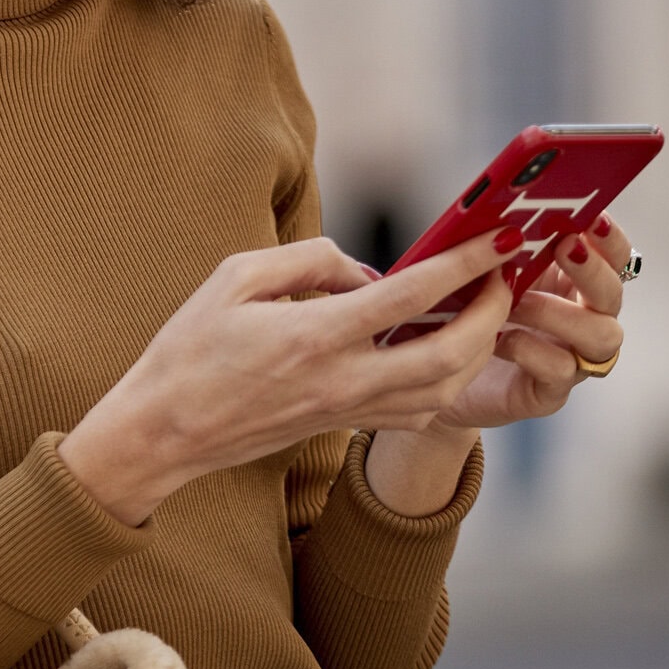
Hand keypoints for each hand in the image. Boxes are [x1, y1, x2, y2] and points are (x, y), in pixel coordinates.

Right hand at [60, 231, 513, 525]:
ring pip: (444, 388)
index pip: (411, 295)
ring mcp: (346, 410)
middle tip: (503, 278)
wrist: (165, 430)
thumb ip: (307, 260)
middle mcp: (342, 379)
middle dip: (491, 313)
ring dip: (477, 348)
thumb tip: (366, 268)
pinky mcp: (343, 427)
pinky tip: (445, 352)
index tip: (496, 239)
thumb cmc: (189, 348)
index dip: (464, 264)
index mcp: (314, 334)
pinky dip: (446, 380)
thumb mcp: (234, 278)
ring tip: (484, 310)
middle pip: (450, 353)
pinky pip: (417, 410)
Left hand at [426, 209, 632, 435]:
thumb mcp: (483, 274)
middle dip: (592, 269)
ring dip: (559, 312)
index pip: (613, 256)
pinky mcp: (550, 392)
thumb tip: (504, 219)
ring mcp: (572, 357)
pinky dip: (532, 350)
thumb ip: (503, 249)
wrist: (439, 374)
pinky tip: (500, 339)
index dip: (610, 238)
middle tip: (565, 247)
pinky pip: (561, 371)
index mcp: (572, 283)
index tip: (595, 217)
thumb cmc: (465, 314)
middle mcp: (584, 319)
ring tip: (516, 301)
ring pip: (601, 336)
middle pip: (613, 295)